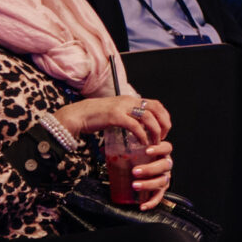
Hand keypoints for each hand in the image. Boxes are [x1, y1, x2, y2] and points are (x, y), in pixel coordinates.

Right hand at [56, 95, 170, 146]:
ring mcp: (121, 107)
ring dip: (155, 131)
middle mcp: (128, 101)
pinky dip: (142, 135)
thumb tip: (139, 126)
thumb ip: (128, 115)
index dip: (164, 117)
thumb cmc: (94, 116)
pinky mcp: (115, 116)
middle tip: (163, 136)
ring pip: (148, 117)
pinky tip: (143, 142)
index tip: (164, 129)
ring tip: (154, 142)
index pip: (156, 104)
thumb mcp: (116, 112)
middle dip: (164, 123)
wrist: (76, 115)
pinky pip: (134, 126)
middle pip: (156, 109)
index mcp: (130, 99)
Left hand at [126, 139, 175, 205]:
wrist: (148, 170)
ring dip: (148, 184)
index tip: (147, 151)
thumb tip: (105, 148)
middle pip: (164, 165)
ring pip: (162, 181)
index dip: (158, 149)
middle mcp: (166, 165)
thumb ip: (127, 148)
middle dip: (149, 169)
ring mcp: (164, 177)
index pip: (166, 148)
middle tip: (135, 171)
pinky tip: (142, 206)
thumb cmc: (141, 159)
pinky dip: (151, 202)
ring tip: (135, 186)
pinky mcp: (161, 190)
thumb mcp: (137, 151)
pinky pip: (158, 197)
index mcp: (162, 153)